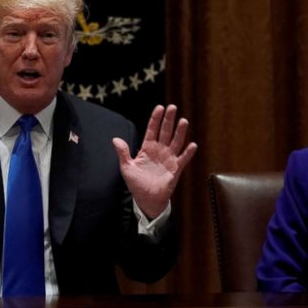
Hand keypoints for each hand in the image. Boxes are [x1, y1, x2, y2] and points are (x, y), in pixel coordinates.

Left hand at [112, 104, 197, 218]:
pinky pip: (183, 159)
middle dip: (169, 120)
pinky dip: (188, 153)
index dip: (155, 119)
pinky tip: (192, 145)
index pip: (152, 130)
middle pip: (165, 132)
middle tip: (173, 108)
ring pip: (176, 142)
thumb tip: (115, 139)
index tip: (160, 107)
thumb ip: (123, 153)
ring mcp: (168, 159)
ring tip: (183, 121)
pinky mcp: (175, 169)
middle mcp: (160, 151)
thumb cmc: (136, 184)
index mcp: (147, 149)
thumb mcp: (127, 167)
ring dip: (180, 132)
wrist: (146, 200)